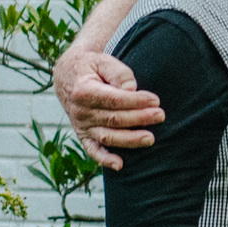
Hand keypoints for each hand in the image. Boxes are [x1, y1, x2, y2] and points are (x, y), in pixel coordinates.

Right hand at [57, 48, 161, 170]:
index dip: (135, 101)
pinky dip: (105, 159)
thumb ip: (118, 73)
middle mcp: (80, 111)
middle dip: (139, 118)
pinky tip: (120, 165)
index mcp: (84, 91)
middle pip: (114, 119)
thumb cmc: (91, 67)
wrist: (67, 77)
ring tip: (150, 138)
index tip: (155, 100)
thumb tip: (131, 90)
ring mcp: (81, 126)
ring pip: (108, 136)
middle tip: (160, 115)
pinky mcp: (84, 136)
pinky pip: (93, 151)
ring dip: (130, 139)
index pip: (113, 99)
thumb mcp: (103, 61)